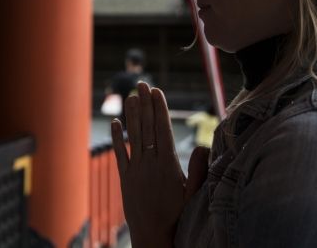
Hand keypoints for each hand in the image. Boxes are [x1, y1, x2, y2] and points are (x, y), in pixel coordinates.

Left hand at [112, 82, 209, 247]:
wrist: (153, 236)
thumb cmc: (177, 217)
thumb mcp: (193, 194)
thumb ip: (198, 169)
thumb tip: (201, 145)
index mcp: (167, 165)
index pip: (162, 129)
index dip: (159, 109)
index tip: (157, 91)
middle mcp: (149, 163)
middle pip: (147, 127)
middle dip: (146, 104)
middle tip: (142, 84)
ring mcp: (135, 170)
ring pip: (133, 136)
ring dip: (132, 115)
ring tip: (131, 96)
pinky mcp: (124, 178)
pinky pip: (119, 154)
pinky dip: (117, 137)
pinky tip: (116, 122)